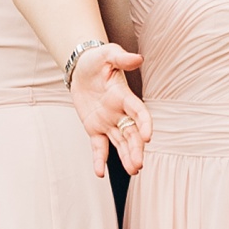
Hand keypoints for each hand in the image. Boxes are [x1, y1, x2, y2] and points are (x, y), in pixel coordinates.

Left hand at [68, 42, 146, 175]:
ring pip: (120, 143)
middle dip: (135, 149)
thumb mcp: (107, 55)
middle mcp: (120, 112)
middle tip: (138, 164)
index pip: (139, 112)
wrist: (80, 68)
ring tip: (133, 170)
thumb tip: (138, 58)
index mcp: (124, 96)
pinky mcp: (95, 129)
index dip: (144, 123)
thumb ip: (121, 58)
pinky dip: (100, 159)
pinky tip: (100, 173)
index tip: (147, 137)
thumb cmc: (97, 60)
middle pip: (131, 133)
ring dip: (127, 157)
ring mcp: (108, 122)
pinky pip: (99, 146)